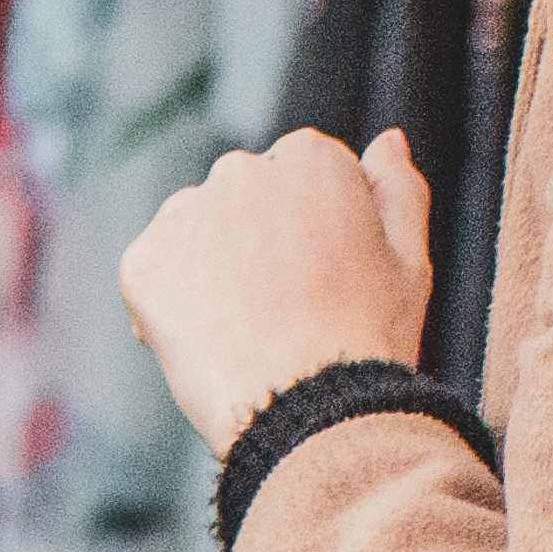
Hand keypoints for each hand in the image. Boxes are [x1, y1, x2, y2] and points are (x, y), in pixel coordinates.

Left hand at [119, 129, 434, 456]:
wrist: (308, 410)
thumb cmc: (367, 337)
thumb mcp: (409, 259)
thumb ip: (397, 189)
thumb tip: (386, 141)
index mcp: (309, 158)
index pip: (301, 178)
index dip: (314, 233)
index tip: (325, 279)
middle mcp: (240, 170)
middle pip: (244, 199)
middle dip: (257, 241)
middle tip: (285, 309)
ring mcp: (186, 215)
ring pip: (197, 232)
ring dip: (213, 266)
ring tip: (247, 330)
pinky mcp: (143, 262)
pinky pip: (156, 272)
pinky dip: (173, 304)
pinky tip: (210, 343)